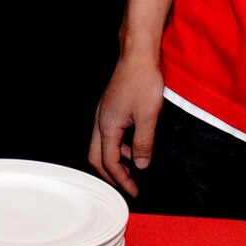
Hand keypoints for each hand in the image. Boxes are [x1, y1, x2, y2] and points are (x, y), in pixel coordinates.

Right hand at [89, 53, 163, 197]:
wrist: (137, 55)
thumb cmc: (142, 80)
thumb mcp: (148, 116)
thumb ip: (143, 143)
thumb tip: (141, 164)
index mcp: (107, 125)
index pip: (109, 161)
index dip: (122, 180)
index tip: (134, 190)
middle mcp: (100, 120)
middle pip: (96, 156)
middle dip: (111, 174)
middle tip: (127, 186)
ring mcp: (103, 113)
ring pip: (102, 145)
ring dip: (116, 160)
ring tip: (135, 168)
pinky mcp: (110, 108)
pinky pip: (108, 133)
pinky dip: (119, 146)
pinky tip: (135, 145)